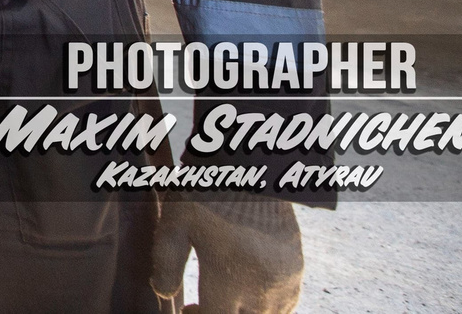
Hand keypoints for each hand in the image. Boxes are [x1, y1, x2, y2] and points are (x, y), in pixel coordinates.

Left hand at [152, 194, 302, 313]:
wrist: (252, 163)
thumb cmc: (207, 189)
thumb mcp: (176, 222)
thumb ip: (166, 262)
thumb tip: (163, 292)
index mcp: (230, 278)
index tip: (187, 307)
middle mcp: (263, 287)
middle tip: (200, 306)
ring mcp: (285, 280)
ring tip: (226, 299)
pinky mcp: (297, 269)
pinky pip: (287, 305)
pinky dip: (267, 307)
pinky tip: (248, 292)